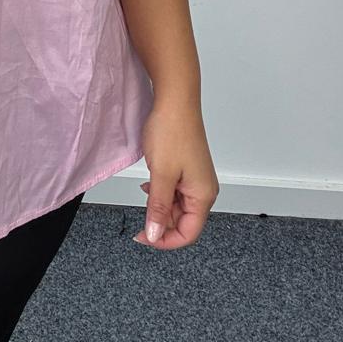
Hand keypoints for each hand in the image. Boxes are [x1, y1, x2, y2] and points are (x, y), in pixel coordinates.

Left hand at [133, 97, 218, 251]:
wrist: (175, 101)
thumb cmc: (172, 131)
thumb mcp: (161, 175)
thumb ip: (158, 208)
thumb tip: (155, 235)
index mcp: (203, 195)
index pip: (188, 234)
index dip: (165, 240)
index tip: (144, 237)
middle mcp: (204, 190)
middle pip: (183, 222)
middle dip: (161, 223)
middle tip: (139, 218)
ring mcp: (196, 179)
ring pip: (177, 207)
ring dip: (159, 207)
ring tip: (145, 194)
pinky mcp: (187, 170)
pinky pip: (174, 192)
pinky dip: (160, 194)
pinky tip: (149, 186)